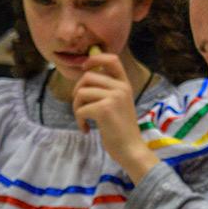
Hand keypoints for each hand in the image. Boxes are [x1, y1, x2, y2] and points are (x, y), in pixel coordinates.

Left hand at [72, 52, 157, 179]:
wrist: (131, 149)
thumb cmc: (121, 130)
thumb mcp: (119, 104)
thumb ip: (107, 91)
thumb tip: (84, 79)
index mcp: (124, 84)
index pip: (112, 59)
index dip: (95, 59)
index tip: (85, 67)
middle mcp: (120, 88)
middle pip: (87, 77)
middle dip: (77, 91)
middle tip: (80, 107)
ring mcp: (113, 97)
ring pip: (81, 93)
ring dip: (76, 107)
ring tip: (83, 120)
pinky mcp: (104, 110)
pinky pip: (81, 109)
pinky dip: (79, 120)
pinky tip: (86, 129)